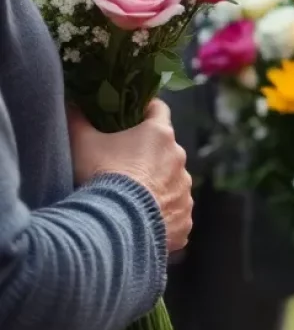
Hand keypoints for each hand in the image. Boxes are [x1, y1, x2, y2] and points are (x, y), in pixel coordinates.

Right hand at [68, 99, 192, 252]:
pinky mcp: (185, 217)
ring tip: (132, 202)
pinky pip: (176, 213)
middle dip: (149, 157)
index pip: (159, 110)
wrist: (114, 226)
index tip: (134, 116)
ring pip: (172, 182)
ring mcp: (185, 189)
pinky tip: (142, 225)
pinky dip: (162, 216)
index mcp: (160, 134)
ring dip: (157, 188)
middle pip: (165, 150)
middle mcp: (179, 158)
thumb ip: (78, 120)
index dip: (146, 110)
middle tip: (124, 169)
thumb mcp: (83, 144)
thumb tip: (72, 104)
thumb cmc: (102, 177)